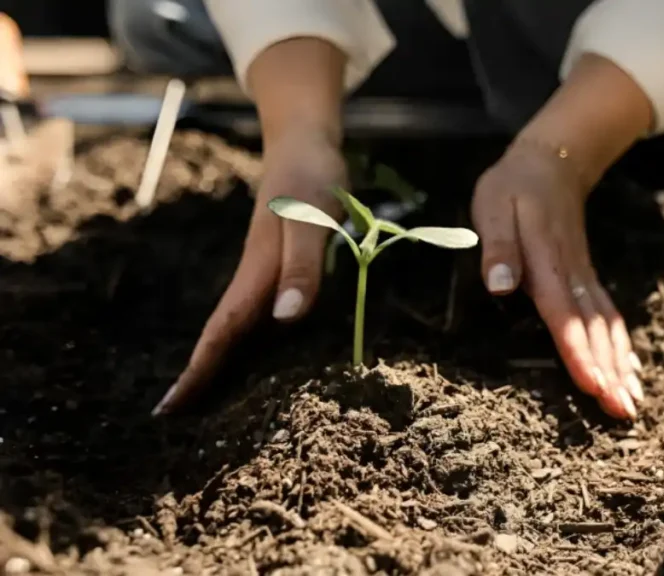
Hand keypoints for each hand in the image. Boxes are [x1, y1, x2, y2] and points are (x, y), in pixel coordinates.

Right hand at [152, 127, 346, 414]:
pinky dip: (249, 334)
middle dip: (202, 374)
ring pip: (240, 323)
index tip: (170, 408)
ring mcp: (266, 268)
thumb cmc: (313, 177)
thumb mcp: (313, 217)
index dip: (200, 369)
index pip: (222, 330)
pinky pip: (258, 308)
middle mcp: (257, 275)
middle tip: (176, 416)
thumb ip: (303, 264)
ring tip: (209, 396)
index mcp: (258, 271)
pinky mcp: (279, 261)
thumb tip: (284, 320)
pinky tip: (256, 348)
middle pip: (223, 332)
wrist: (306, 141)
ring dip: (222, 358)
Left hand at [472, 141, 642, 419]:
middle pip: (594, 329)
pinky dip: (622, 347)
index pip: (563, 314)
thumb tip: (500, 287)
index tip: (594, 385)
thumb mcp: (493, 207)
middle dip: (609, 372)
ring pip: (607, 326)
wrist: (551, 163)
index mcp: (547, 262)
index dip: (578, 352)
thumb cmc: (513, 188)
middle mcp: (572, 275)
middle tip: (622, 412)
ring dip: (620, 365)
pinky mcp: (587, 279)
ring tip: (631, 404)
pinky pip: (609, 316)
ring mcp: (584, 278)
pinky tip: (632, 373)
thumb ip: (498, 248)